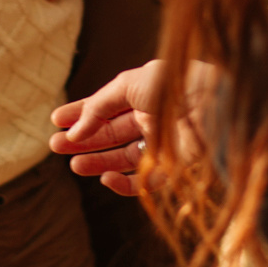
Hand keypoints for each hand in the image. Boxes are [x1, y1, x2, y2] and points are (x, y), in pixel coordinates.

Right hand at [50, 58, 217, 195]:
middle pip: (110, 133)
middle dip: (82, 140)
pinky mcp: (174, 167)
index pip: (105, 107)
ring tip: (73, 164)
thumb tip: (74, 130)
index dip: (80, 114)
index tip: (56, 121)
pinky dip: (123, 183)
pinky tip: (105, 177)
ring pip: (123, 158)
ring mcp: (162, 143)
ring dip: (97, 161)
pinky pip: (144, 180)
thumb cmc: (174, 83)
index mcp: (142, 94)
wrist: (214, 101)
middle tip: (54, 146)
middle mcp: (151, 118)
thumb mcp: (129, 84)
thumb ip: (99, 106)